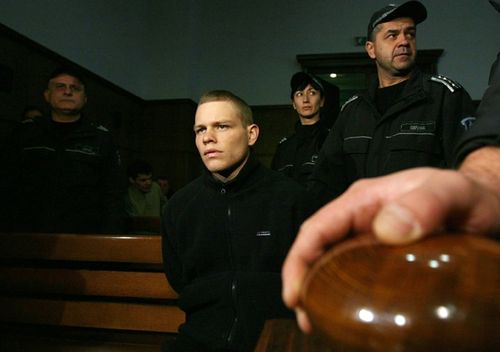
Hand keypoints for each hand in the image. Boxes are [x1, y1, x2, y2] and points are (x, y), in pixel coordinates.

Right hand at [282, 161, 499, 332]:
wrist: (490, 202)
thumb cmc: (472, 195)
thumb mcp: (454, 192)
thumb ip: (427, 203)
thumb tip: (386, 229)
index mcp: (364, 200)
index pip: (318, 227)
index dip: (298, 260)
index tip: (294, 294)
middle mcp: (360, 218)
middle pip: (317, 247)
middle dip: (302, 280)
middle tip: (306, 317)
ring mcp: (370, 237)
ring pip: (331, 262)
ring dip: (318, 289)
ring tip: (318, 321)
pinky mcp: (382, 255)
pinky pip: (352, 272)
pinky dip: (340, 292)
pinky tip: (346, 312)